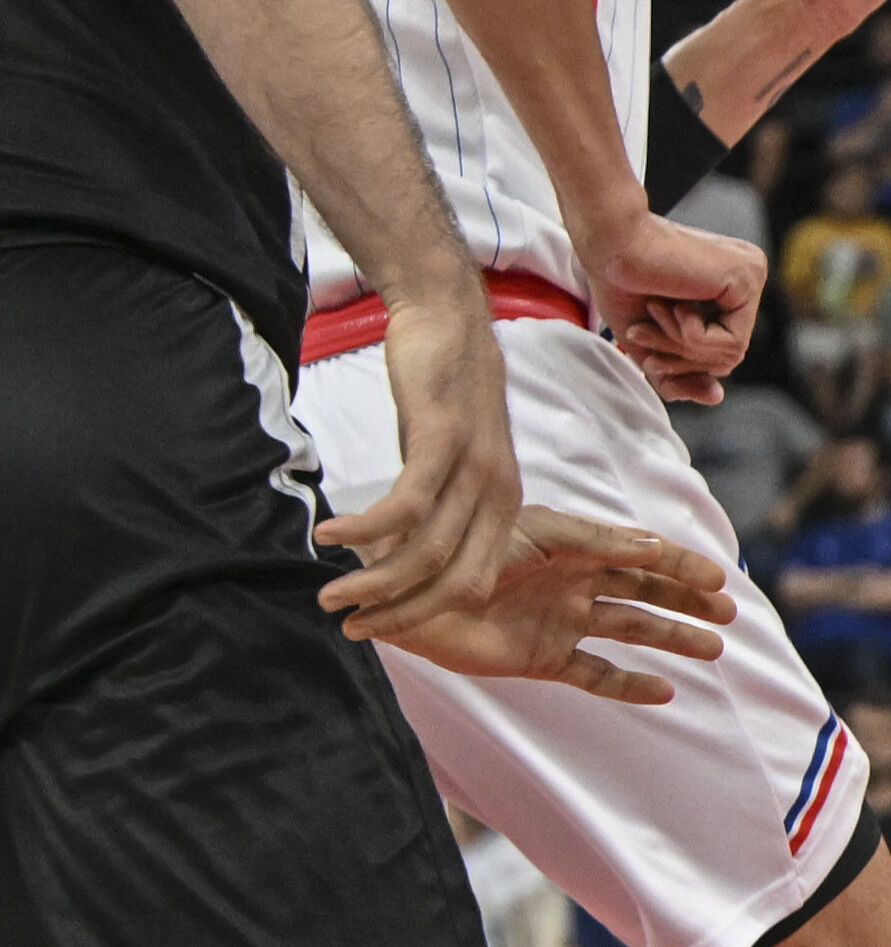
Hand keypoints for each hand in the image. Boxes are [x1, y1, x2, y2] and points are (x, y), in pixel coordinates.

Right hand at [315, 293, 523, 640]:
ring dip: (375, 580)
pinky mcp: (442, 437)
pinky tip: (330, 535)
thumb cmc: (443, 398)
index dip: (424, 616)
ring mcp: (474, 466)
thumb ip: (431, 512)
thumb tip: (395, 558)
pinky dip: (366, 529)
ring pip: (427, 551)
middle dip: (399, 613)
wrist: (449, 319)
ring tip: (330, 593)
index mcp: (505, 507)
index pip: (471, 585)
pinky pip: (407, 503)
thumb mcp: (444, 465)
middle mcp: (499, 494)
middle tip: (347, 624)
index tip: (376, 627)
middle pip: (454, 582)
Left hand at [358, 508, 733, 705]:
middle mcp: (573, 582)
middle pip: (644, 592)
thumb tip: (653, 546)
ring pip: (630, 630)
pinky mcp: (542, 659)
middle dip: (687, 602)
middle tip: (729, 615)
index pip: (639, 552)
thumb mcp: (530, 534)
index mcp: (572, 545)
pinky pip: (595, 674)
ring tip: (714, 650)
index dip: (680, 565)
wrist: (401, 595)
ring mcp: (561, 622)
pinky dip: (628, 685)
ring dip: (672, 639)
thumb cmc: (459, 551)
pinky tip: (664, 692)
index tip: (717, 578)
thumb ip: (591, 541)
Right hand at [581, 206, 769, 405]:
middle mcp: (748, 280)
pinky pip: (731, 343)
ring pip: (731, 355)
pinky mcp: (748, 278)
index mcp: (729, 290)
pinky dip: (692, 336)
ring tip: (655, 311)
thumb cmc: (622, 283)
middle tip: (641, 332)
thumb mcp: (652, 342)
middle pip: (728, 358)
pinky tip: (673, 304)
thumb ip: (679, 372)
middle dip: (679, 358)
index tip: (644, 352)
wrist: (608, 244)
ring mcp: (752, 276)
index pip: (721, 353)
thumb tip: (716, 397)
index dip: (680, 364)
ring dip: (680, 345)